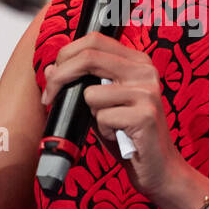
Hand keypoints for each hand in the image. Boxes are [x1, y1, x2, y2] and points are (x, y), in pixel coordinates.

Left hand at [40, 31, 190, 205]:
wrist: (159, 168)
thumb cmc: (128, 135)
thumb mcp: (101, 105)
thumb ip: (79, 85)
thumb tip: (49, 69)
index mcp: (137, 62)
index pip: (94, 40)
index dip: (66, 55)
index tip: (53, 77)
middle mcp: (145, 71)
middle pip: (89, 57)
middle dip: (60, 78)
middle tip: (50, 97)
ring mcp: (147, 92)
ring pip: (91, 93)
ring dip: (91, 115)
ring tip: (109, 126)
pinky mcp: (146, 115)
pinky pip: (102, 117)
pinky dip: (103, 132)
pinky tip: (119, 137)